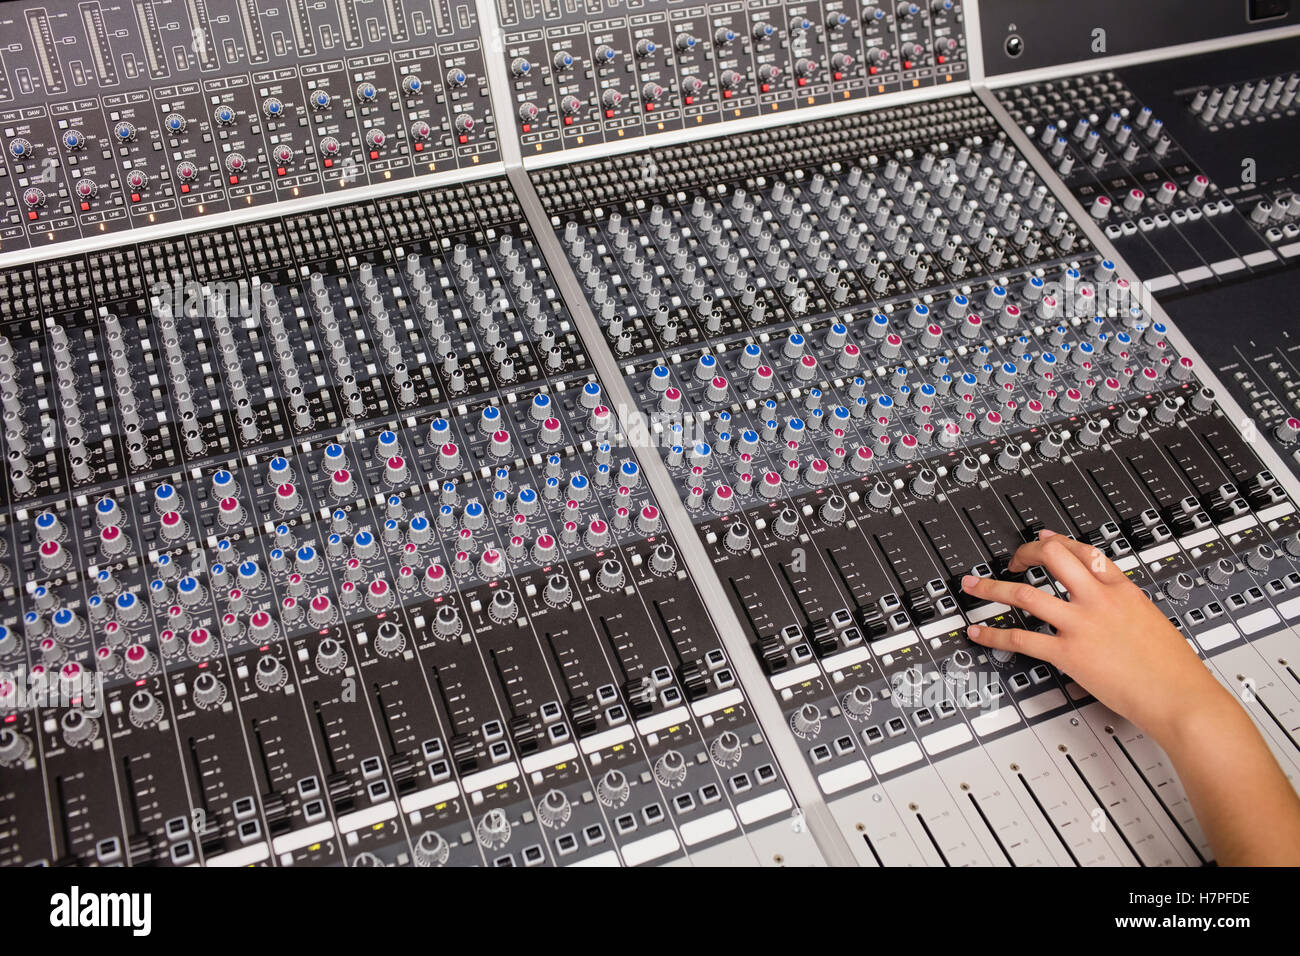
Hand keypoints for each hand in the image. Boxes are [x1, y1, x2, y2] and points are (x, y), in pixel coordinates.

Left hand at [960, 530, 1231, 740]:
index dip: (1057, 541)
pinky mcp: (1069, 654)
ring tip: (973, 586)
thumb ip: (1125, 607)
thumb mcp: (1152, 620)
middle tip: (1010, 559)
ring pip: (1025, 595)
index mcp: (1123, 589)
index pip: (1084, 550)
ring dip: (992, 588)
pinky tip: (979, 633)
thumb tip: (1109, 605)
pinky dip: (994, 636)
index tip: (1043, 539)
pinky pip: (1020, 641)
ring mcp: (1081, 625)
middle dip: (1024, 553)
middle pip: (1052, 558)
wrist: (1181, 697)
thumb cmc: (1174, 668)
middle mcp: (1098, 600)